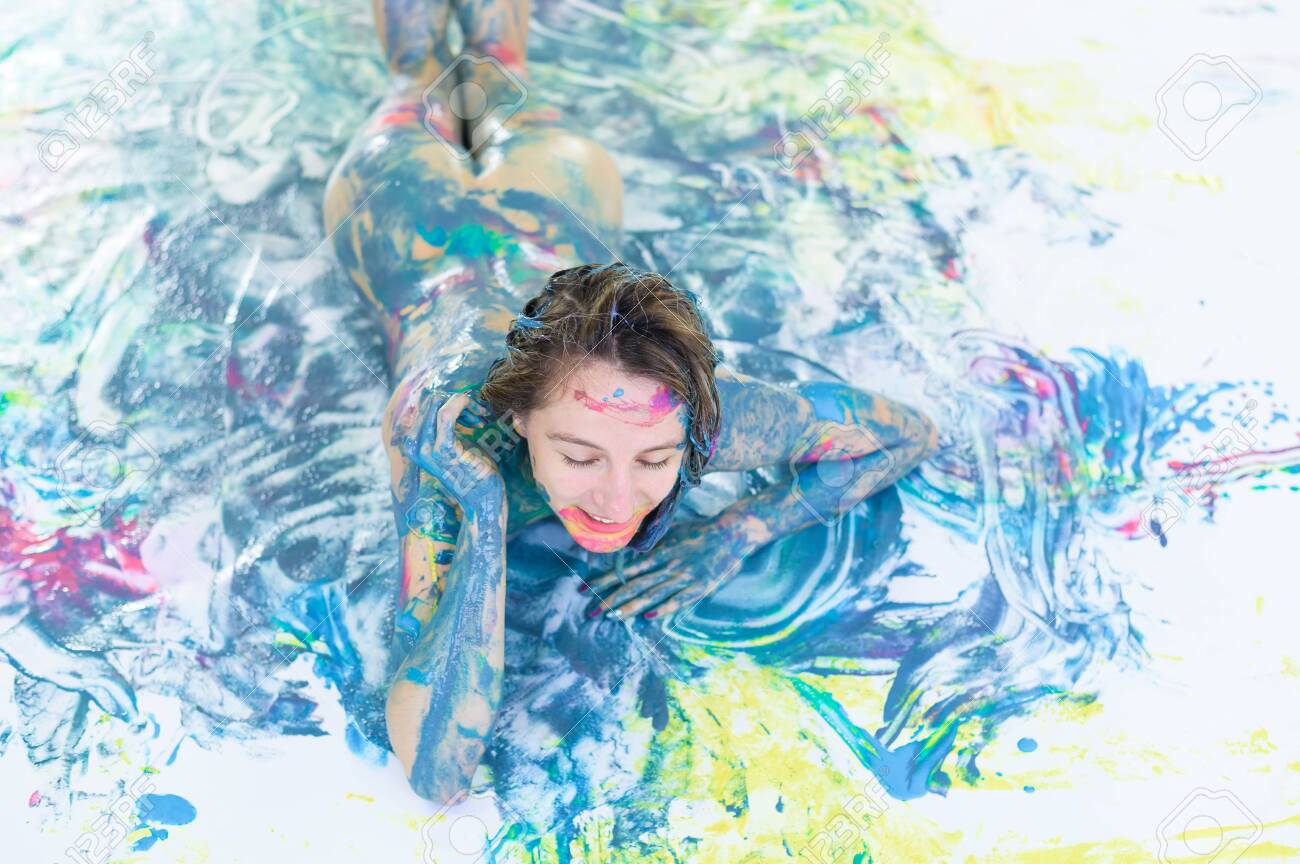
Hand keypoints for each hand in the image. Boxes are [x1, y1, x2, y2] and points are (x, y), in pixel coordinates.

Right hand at [410, 390, 504, 519]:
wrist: (483, 500)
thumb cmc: (472, 471)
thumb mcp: (454, 444)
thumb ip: (445, 426)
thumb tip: (445, 397)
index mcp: (413, 443)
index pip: (423, 403)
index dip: (447, 400)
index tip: (469, 411)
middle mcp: (413, 446)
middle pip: (429, 400)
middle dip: (456, 400)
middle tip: (477, 413)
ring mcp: (426, 449)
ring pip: (437, 403)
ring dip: (464, 403)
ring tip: (480, 417)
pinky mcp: (443, 450)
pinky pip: (447, 413)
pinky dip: (465, 407)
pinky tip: (480, 418)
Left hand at [581, 519, 756, 620]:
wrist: (731, 532)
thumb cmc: (700, 533)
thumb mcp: (672, 534)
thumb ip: (652, 547)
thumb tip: (628, 555)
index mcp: (659, 552)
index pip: (625, 569)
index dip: (604, 580)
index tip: (585, 590)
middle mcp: (667, 565)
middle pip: (634, 584)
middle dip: (610, 598)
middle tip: (590, 611)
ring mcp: (683, 577)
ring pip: (652, 593)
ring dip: (631, 606)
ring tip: (612, 617)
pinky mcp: (699, 587)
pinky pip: (679, 600)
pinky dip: (664, 608)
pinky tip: (650, 617)